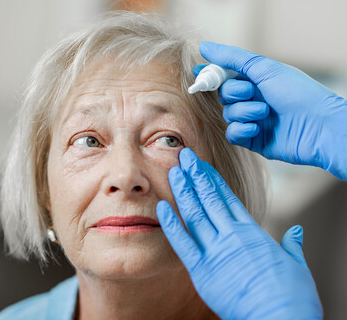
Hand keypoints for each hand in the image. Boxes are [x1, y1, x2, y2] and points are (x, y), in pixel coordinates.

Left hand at [157, 148, 322, 319]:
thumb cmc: (291, 296)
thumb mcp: (296, 265)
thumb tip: (297, 232)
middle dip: (196, 175)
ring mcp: (216, 251)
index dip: (213, 179)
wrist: (280, 319)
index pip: (227, 197)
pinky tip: (162, 207)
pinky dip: (172, 224)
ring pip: (195, 214)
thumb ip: (292, 244)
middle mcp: (231, 235)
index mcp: (251, 232)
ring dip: (184, 191)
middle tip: (184, 156)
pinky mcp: (202, 270)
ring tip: (174, 171)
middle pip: (209, 198)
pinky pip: (183, 243)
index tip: (203, 165)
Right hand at [195, 41, 346, 179]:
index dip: (211, 74)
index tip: (198, 73)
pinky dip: (241, 130)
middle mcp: (252, 99)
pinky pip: (232, 134)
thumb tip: (204, 47)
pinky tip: (257, 129)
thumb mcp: (264, 68)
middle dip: (234, 93)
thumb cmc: (297, 93)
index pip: (225, 76)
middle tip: (251, 91)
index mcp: (255, 80)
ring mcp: (251, 120)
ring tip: (265, 112)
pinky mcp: (252, 139)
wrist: (318, 126)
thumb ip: (232, 58)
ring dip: (244, 112)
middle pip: (223, 95)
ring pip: (228, 114)